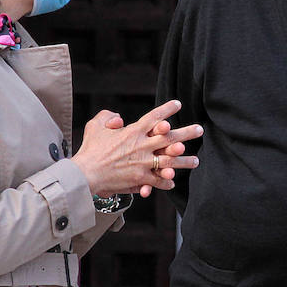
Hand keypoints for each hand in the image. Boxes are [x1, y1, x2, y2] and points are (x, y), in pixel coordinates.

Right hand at [71, 100, 202, 197]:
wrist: (86, 173)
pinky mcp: (140, 179)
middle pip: (170, 138)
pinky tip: (173, 182)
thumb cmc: (90, 149)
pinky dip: (166, 182)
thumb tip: (118, 118)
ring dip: (184, 161)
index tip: (178, 104)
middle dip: (187, 133)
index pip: (154, 117)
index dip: (167, 109)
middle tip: (200, 129)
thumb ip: (108, 117)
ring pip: (170, 161)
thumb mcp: (95, 126)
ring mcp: (143, 163)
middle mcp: (142, 146)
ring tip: (196, 160)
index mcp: (133, 131)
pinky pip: (158, 181)